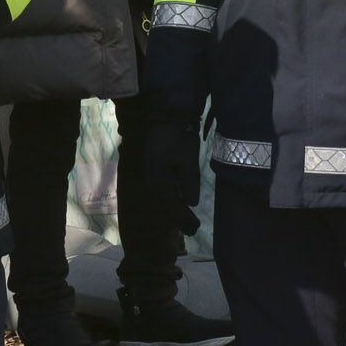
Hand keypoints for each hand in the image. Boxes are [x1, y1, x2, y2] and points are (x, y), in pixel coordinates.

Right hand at [142, 113, 201, 236]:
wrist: (167, 115)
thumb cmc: (181, 136)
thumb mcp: (190, 160)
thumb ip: (190, 183)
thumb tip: (190, 203)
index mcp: (158, 177)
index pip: (171, 204)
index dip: (184, 218)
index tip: (196, 229)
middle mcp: (150, 178)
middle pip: (163, 204)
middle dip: (178, 218)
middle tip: (193, 230)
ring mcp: (148, 172)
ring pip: (161, 198)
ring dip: (173, 210)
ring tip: (186, 221)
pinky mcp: (151, 167)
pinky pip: (159, 189)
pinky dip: (169, 199)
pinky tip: (178, 202)